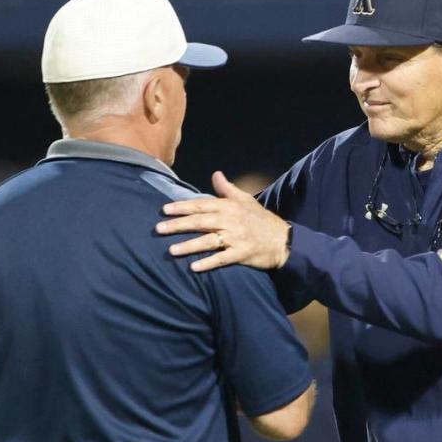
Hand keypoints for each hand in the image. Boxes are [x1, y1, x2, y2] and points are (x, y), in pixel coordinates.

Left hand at [156, 171, 289, 272]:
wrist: (282, 240)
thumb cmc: (260, 219)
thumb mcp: (245, 200)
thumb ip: (227, 188)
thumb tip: (216, 174)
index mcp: (229, 206)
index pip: (201, 204)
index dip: (182, 207)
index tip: (164, 209)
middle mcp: (230, 220)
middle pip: (200, 222)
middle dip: (179, 225)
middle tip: (159, 228)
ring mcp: (236, 238)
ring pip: (208, 241)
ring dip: (189, 246)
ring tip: (171, 250)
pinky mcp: (242, 254)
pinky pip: (222, 259)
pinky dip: (208, 263)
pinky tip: (194, 267)